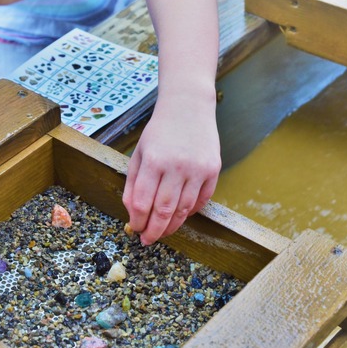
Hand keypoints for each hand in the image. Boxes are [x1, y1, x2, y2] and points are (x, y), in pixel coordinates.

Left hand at [123, 91, 220, 244]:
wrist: (188, 107)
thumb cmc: (159, 131)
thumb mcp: (139, 153)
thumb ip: (133, 183)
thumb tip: (133, 213)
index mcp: (153, 160)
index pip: (142, 202)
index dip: (138, 221)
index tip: (135, 229)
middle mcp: (176, 166)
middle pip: (163, 210)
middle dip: (154, 230)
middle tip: (148, 240)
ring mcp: (197, 168)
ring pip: (184, 209)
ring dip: (172, 226)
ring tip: (164, 232)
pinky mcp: (213, 170)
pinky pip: (202, 200)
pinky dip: (191, 212)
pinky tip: (181, 215)